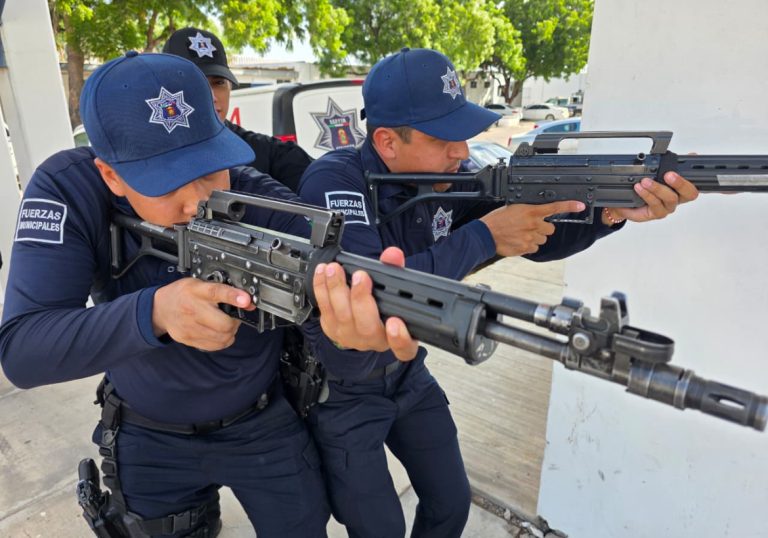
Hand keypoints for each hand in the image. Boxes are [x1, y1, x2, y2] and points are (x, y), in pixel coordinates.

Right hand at [152, 278, 253, 350]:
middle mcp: (192, 309)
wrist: (161, 308)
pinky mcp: (188, 339)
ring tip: (226, 325)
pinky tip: (218, 333)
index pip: (216, 292)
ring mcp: (189, 327)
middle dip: (234, 322)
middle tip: (233, 317)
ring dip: (230, 332)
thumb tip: (248, 301)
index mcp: (196, 291)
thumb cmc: (183, 294)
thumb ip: (223, 290)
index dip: (233, 296)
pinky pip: (214, 346)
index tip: (246, 300)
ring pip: (221, 337)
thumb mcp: (200, 284)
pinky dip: (222, 341)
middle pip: (223, 323)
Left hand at [313, 246, 418, 360]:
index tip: (395, 322)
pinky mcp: (332, 329)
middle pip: (367, 327)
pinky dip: (322, 289)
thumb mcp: (393, 290)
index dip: (400, 338)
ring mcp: (351, 337)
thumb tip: (393, 254)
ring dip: (337, 290)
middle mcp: (374, 340)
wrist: (361, 320)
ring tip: (335, 269)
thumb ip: (395, 271)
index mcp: (397, 337)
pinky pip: (325, 310)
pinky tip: (323, 273)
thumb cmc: (381, 306)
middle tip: (361, 276)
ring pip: (342, 317)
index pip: (404, 347)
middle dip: (361, 299)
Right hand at [479, 200, 585, 256]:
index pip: (554, 207)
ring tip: (521, 234)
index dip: (569, 206)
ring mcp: (530, 237)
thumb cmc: (496, 220)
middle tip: (530, 227)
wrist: (485, 234)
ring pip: (542, 239)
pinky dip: (529, 246)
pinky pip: (535, 248)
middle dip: (543, 229)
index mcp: (530, 211)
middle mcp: (533, 224)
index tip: (580, 205)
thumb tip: (536, 215)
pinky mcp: (526, 248)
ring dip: (535, 238)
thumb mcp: (513, 209)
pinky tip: (518, 241)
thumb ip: (528, 212)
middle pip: (550, 229)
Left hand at [610, 172, 698, 222]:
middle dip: (680, 183)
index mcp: (681, 189)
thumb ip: (673, 164)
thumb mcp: (658, 174)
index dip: (692, 178)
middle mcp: (677, 199)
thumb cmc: (646, 190)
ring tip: (645, 181)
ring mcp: (667, 208)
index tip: (680, 171)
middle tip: (668, 175)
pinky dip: (647, 195)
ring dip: (657, 188)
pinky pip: (655, 204)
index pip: (694, 184)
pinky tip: (639, 189)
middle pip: (688, 194)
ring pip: (669, 198)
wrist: (629, 204)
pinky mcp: (656, 214)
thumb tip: (691, 155)